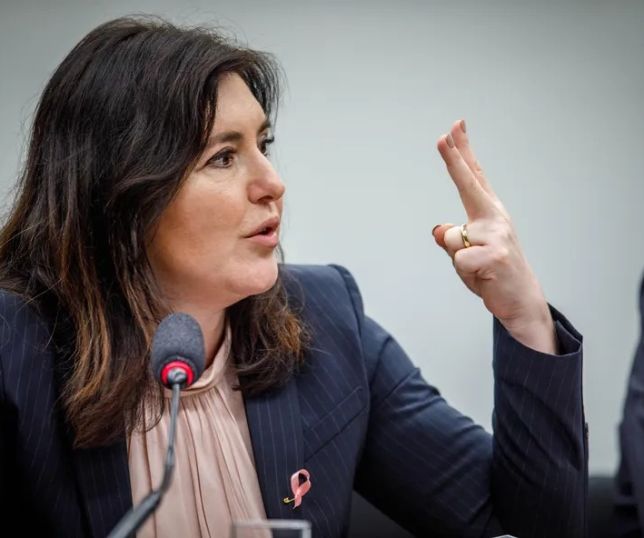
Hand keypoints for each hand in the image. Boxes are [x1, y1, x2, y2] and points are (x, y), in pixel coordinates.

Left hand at [432, 120, 556, 353]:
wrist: (520, 301)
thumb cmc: (492, 273)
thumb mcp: (467, 253)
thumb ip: (453, 237)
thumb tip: (440, 230)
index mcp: (488, 214)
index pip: (473, 177)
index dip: (463, 152)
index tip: (455, 127)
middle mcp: (495, 218)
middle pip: (469, 184)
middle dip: (454, 159)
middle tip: (444, 136)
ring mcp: (497, 235)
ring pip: (453, 239)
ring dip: (458, 260)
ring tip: (479, 269)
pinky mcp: (495, 255)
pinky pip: (459, 261)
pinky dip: (464, 274)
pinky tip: (483, 277)